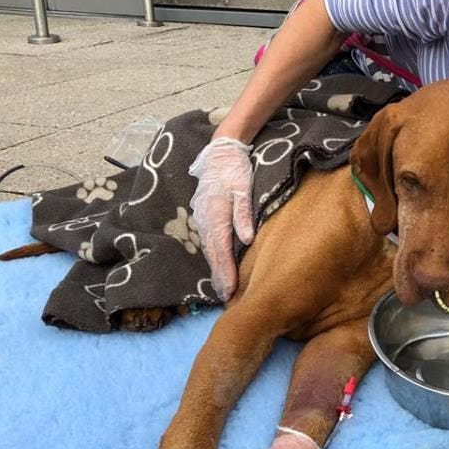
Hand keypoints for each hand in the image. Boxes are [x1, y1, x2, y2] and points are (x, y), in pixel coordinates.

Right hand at [189, 137, 254, 301]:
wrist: (221, 152)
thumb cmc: (236, 169)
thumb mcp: (243, 188)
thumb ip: (244, 213)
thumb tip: (247, 239)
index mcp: (216, 214)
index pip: (221, 249)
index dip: (225, 271)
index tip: (230, 289)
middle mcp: (205, 219)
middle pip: (212, 253)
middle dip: (219, 275)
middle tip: (226, 296)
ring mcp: (202, 217)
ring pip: (209, 248)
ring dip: (215, 268)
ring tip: (222, 287)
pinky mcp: (203, 215)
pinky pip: (209, 240)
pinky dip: (213, 255)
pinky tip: (219, 265)